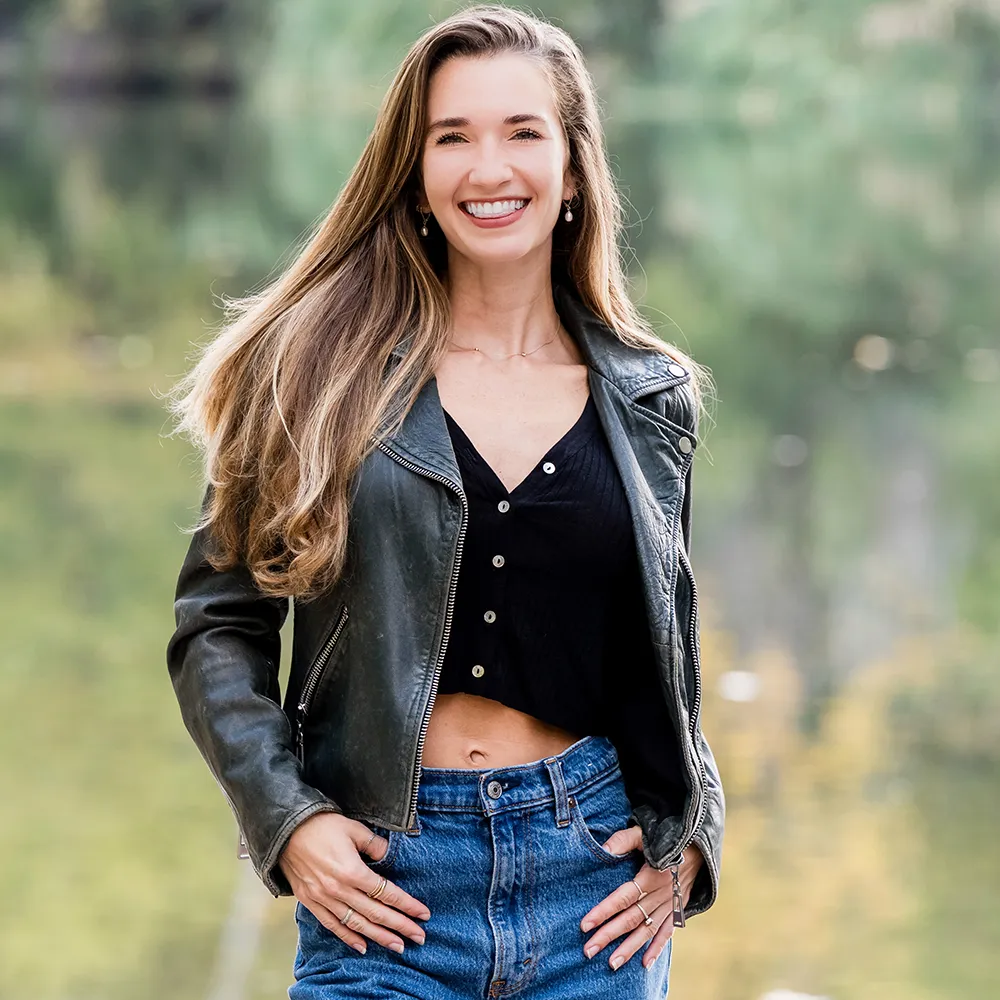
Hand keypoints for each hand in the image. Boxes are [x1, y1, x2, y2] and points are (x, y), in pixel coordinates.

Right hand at [278, 812, 430, 954]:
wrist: (286, 830)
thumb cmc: (323, 825)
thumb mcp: (354, 829)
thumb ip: (374, 845)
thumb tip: (388, 855)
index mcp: (352, 871)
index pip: (386, 893)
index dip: (406, 904)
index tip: (423, 913)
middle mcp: (339, 890)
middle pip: (376, 913)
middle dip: (400, 925)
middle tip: (419, 936)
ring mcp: (324, 899)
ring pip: (357, 924)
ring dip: (379, 937)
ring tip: (398, 946)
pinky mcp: (311, 902)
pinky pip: (333, 925)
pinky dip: (348, 938)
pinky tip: (363, 946)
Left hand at [579, 827, 702, 970]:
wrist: (698, 844)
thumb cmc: (666, 836)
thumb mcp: (643, 833)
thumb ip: (623, 840)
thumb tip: (603, 850)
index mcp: (650, 876)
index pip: (622, 897)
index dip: (604, 911)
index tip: (585, 925)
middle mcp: (660, 894)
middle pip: (631, 919)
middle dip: (608, 936)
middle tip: (588, 951)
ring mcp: (670, 904)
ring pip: (647, 930)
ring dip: (630, 948)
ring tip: (612, 964)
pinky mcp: (678, 908)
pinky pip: (668, 932)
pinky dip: (658, 948)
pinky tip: (645, 963)